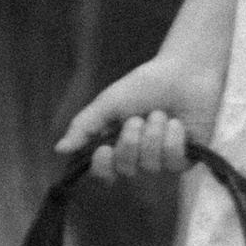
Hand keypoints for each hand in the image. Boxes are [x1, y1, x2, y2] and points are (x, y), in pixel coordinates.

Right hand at [57, 48, 224, 181]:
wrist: (183, 72)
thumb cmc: (146, 85)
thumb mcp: (109, 102)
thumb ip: (85, 125)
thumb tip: (59, 149)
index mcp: (118, 143)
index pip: (105, 172)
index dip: (103, 167)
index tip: (104, 149)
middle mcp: (139, 156)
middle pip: (127, 168)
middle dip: (131, 140)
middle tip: (138, 117)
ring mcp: (163, 159)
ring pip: (150, 165)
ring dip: (153, 134)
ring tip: (160, 113)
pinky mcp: (186, 159)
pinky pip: (173, 162)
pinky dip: (172, 139)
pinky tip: (177, 123)